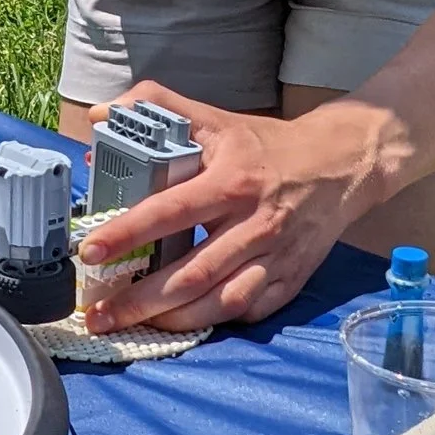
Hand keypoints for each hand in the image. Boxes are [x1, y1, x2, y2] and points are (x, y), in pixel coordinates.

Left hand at [79, 84, 409, 331]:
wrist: (343, 165)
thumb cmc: (269, 146)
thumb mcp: (217, 120)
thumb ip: (158, 108)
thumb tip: (103, 115)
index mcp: (231, 182)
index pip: (170, 212)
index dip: (128, 233)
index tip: (91, 252)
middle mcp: (254, 225)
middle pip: (190, 275)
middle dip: (138, 300)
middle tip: (97, 314)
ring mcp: (274, 258)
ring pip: (218, 302)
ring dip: (171, 320)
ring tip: (130, 326)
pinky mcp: (289, 282)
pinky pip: (247, 311)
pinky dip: (213, 321)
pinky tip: (181, 322)